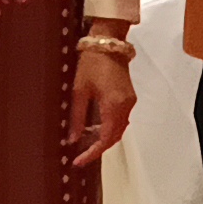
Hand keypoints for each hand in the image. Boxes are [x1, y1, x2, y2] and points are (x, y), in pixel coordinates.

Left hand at [68, 43, 137, 166]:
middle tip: (80, 155)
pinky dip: (108, 127)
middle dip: (98, 148)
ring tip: (83, 141)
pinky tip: (93, 126)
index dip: (92, 153)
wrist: (108, 42)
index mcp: (114, 106)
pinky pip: (120, 119)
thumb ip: (77, 117)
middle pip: (114, 136)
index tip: (78, 161)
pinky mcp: (129, 96)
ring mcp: (130, 101)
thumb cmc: (91, 63)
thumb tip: (72, 139)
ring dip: (103, 137)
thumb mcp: (79, 90)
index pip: (105, 139)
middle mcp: (126, 106)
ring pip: (118, 128)